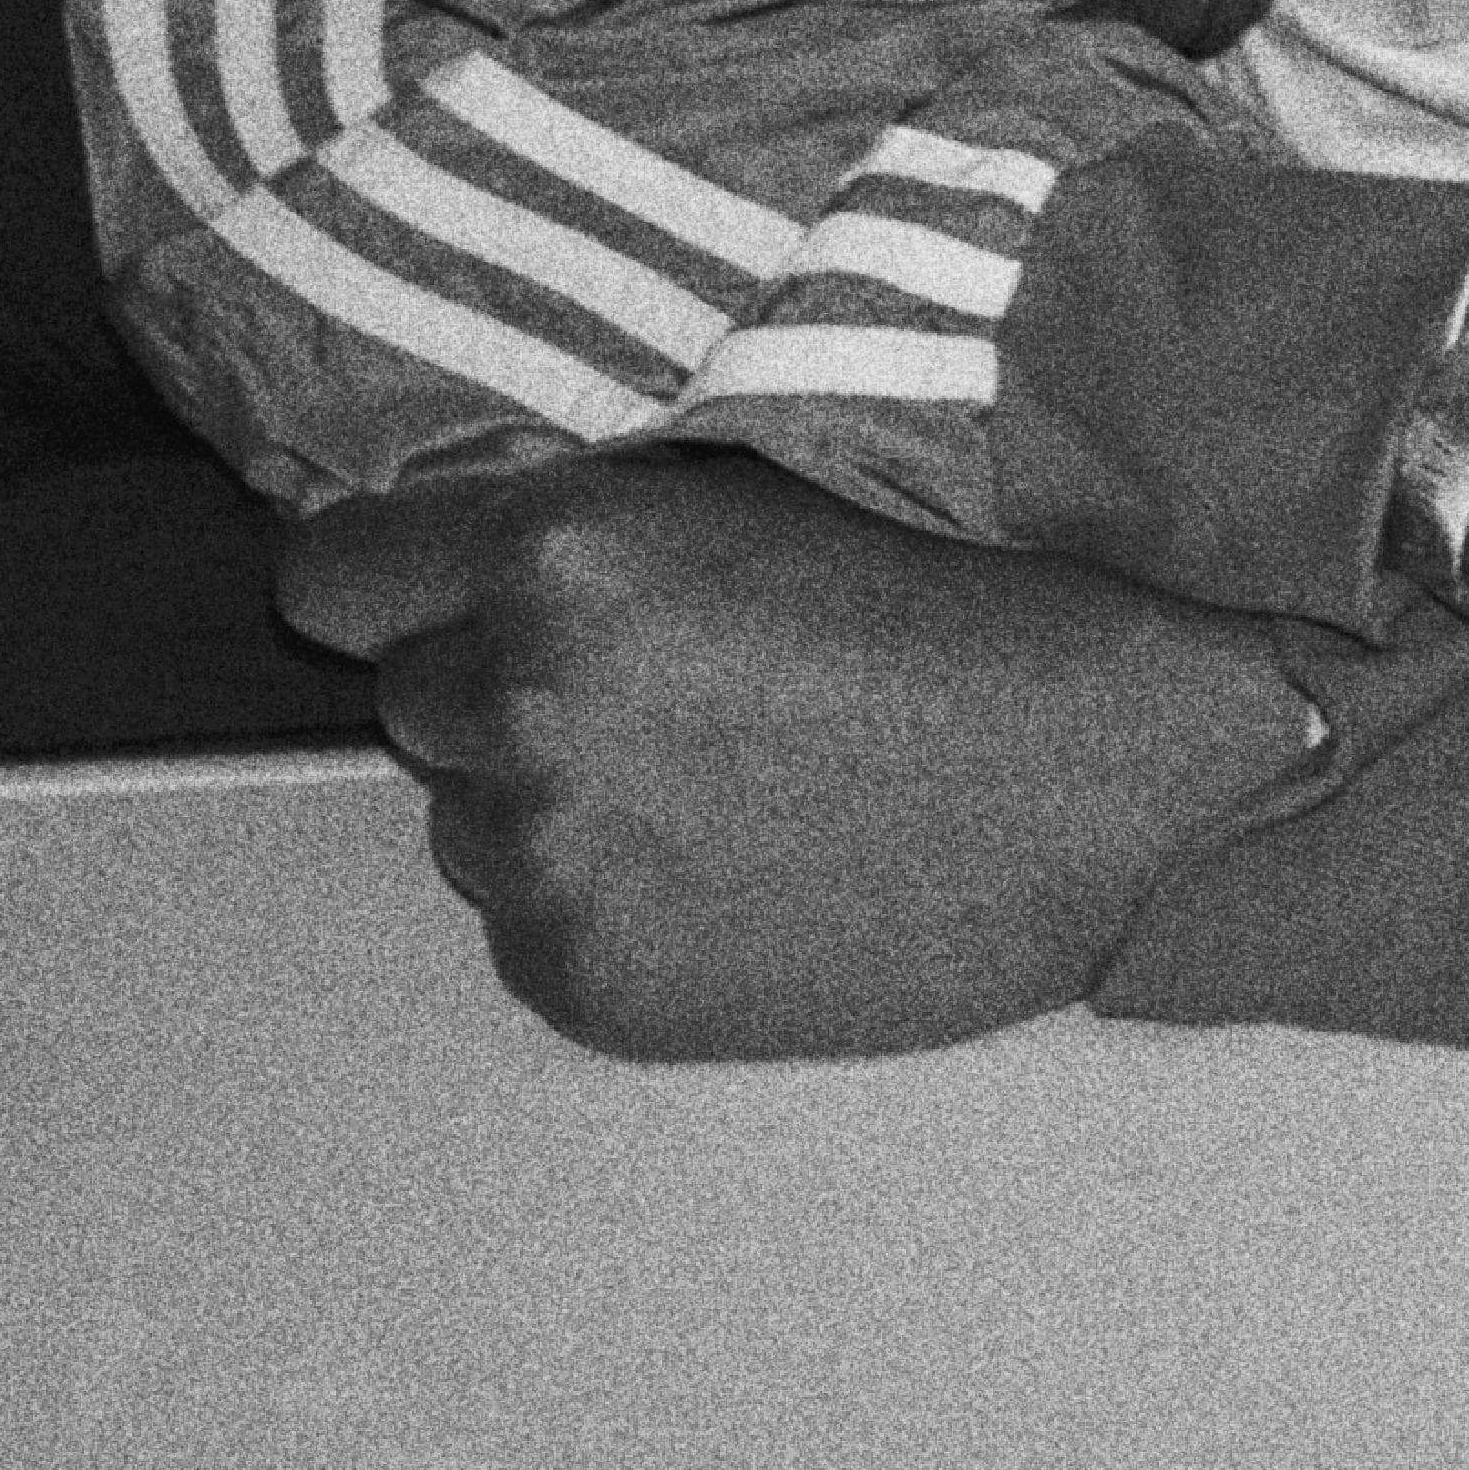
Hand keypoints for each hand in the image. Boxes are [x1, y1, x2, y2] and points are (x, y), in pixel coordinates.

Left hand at [276, 451, 1313, 1058]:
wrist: (1138, 774)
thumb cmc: (991, 605)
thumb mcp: (780, 484)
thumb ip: (611, 508)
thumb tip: (479, 536)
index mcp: (559, 552)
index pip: (330, 581)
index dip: (411, 589)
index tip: (484, 604)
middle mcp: (525, 700)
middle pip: (414, 704)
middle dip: (513, 696)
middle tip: (686, 697)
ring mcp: (554, 858)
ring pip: (476, 825)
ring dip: (568, 808)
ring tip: (748, 791)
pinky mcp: (596, 985)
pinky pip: (543, 932)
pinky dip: (627, 912)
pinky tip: (763, 878)